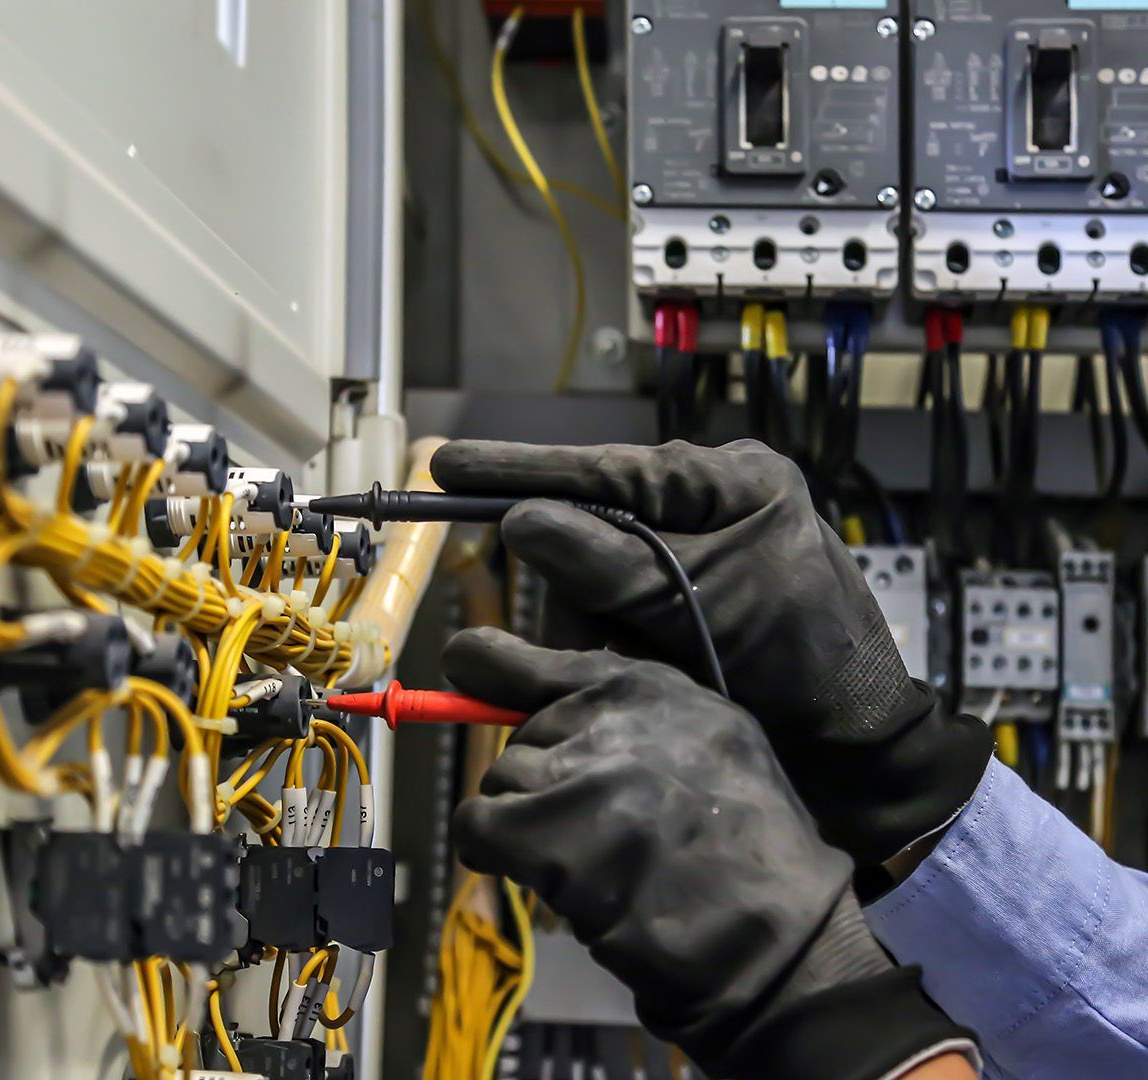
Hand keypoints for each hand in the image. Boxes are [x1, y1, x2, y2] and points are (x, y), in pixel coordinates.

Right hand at [432, 438, 991, 865]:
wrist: (855, 750)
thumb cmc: (805, 663)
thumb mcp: (701, 600)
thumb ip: (608, 560)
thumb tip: (521, 521)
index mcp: (729, 480)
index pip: (602, 465)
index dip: (518, 469)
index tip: (448, 464)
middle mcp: (709, 506)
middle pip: (590, 526)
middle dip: (583, 590)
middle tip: (607, 639)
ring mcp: (696, 555)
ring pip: (595, 579)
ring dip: (601, 628)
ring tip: (648, 665)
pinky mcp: (685, 603)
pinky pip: (617, 612)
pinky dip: (618, 645)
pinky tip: (646, 671)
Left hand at [446, 630, 976, 1079]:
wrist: (773, 932)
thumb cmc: (743, 842)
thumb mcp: (705, 737)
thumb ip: (618, 710)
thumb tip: (521, 688)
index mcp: (646, 688)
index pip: (522, 659)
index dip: (487, 666)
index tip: (462, 667)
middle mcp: (609, 720)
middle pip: (515, 741)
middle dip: (537, 786)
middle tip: (591, 829)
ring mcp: (580, 779)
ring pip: (499, 785)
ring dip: (525, 827)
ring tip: (588, 859)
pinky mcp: (552, 842)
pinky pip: (479, 831)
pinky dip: (496, 855)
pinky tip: (544, 876)